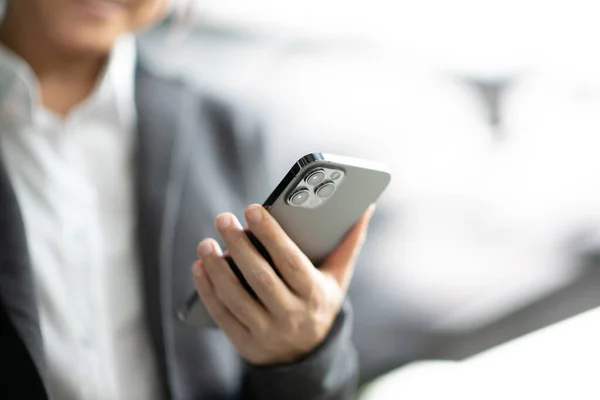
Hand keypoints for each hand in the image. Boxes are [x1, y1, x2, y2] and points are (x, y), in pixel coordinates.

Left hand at [191, 204, 374, 365]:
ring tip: (206, 242)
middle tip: (224, 218)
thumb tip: (366, 207)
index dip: (272, 235)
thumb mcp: (338, 277)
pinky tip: (200, 267)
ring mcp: (267, 331)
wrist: (306, 354)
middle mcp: (291, 314)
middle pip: (261, 278)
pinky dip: (208, 290)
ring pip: (237, 297)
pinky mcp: (245, 342)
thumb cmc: (319, 301)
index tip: (253, 210)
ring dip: (218, 268)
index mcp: (314, 294)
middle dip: (239, 246)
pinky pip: (222, 314)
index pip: (291, 262)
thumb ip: (349, 243)